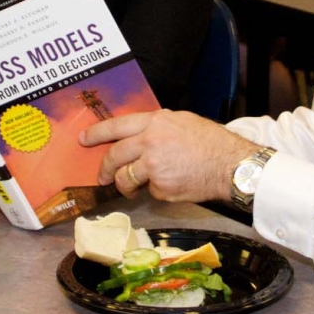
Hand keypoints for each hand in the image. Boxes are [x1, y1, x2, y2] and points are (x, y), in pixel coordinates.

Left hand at [79, 110, 260, 201]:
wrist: (230, 164)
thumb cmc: (211, 142)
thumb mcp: (182, 122)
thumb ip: (157, 127)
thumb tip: (138, 135)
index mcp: (155, 122)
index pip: (117, 126)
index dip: (97, 133)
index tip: (83, 139)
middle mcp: (150, 142)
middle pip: (114, 155)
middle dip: (105, 168)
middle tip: (103, 175)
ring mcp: (154, 166)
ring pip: (126, 177)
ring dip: (125, 185)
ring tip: (134, 187)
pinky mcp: (160, 187)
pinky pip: (148, 191)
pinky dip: (155, 191)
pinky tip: (171, 185)